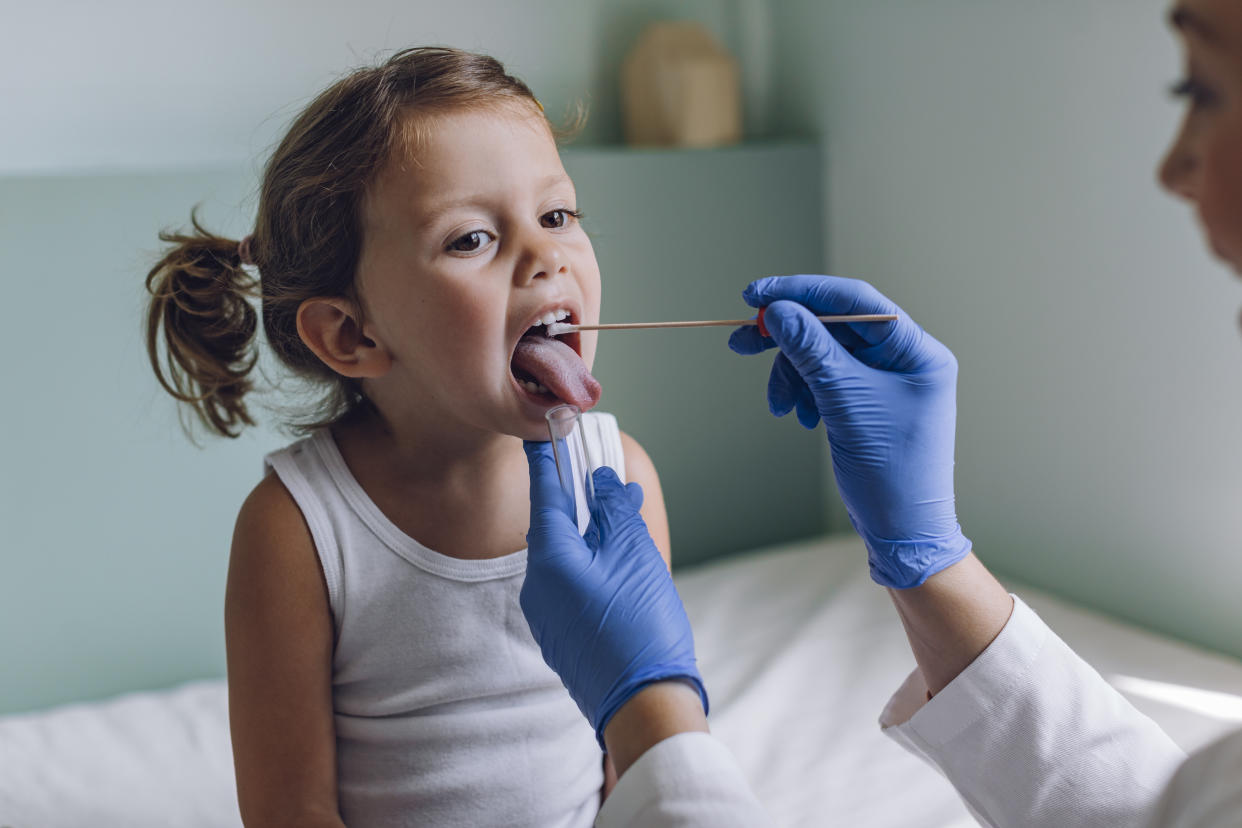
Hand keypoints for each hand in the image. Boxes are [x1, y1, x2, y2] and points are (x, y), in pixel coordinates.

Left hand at [521, 441, 706, 745]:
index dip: (547, 460)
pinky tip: (620, 561)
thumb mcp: (634, 554)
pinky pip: (572, 586)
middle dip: (579, 500)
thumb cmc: (641, 626)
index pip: (544, 495)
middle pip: (554, 527)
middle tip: (601, 474)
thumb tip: (602, 482)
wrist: (644, 706)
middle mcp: (538, 586)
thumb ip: (615, 511)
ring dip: (592, 534)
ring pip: (566, 558)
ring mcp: (546, 615)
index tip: (542, 432)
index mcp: (550, 559)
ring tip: (625, 516)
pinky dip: (593, 564)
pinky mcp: (562, 636)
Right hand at [728, 274, 970, 587]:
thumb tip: (779, 311)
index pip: (855, 300)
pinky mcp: (867, 401)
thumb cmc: (890, 472)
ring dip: (792, 374)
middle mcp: (904, 359)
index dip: (803, 292)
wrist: (902, 531)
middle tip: (743, 341)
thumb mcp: (846, 404)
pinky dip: (804, 392)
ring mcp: (886, 381)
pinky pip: (825, 379)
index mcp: (916, 351)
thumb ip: (813, 351)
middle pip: (834, 326)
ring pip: (823, 354)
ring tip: (779, 406)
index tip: (757, 295)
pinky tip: (798, 416)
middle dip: (788, 337)